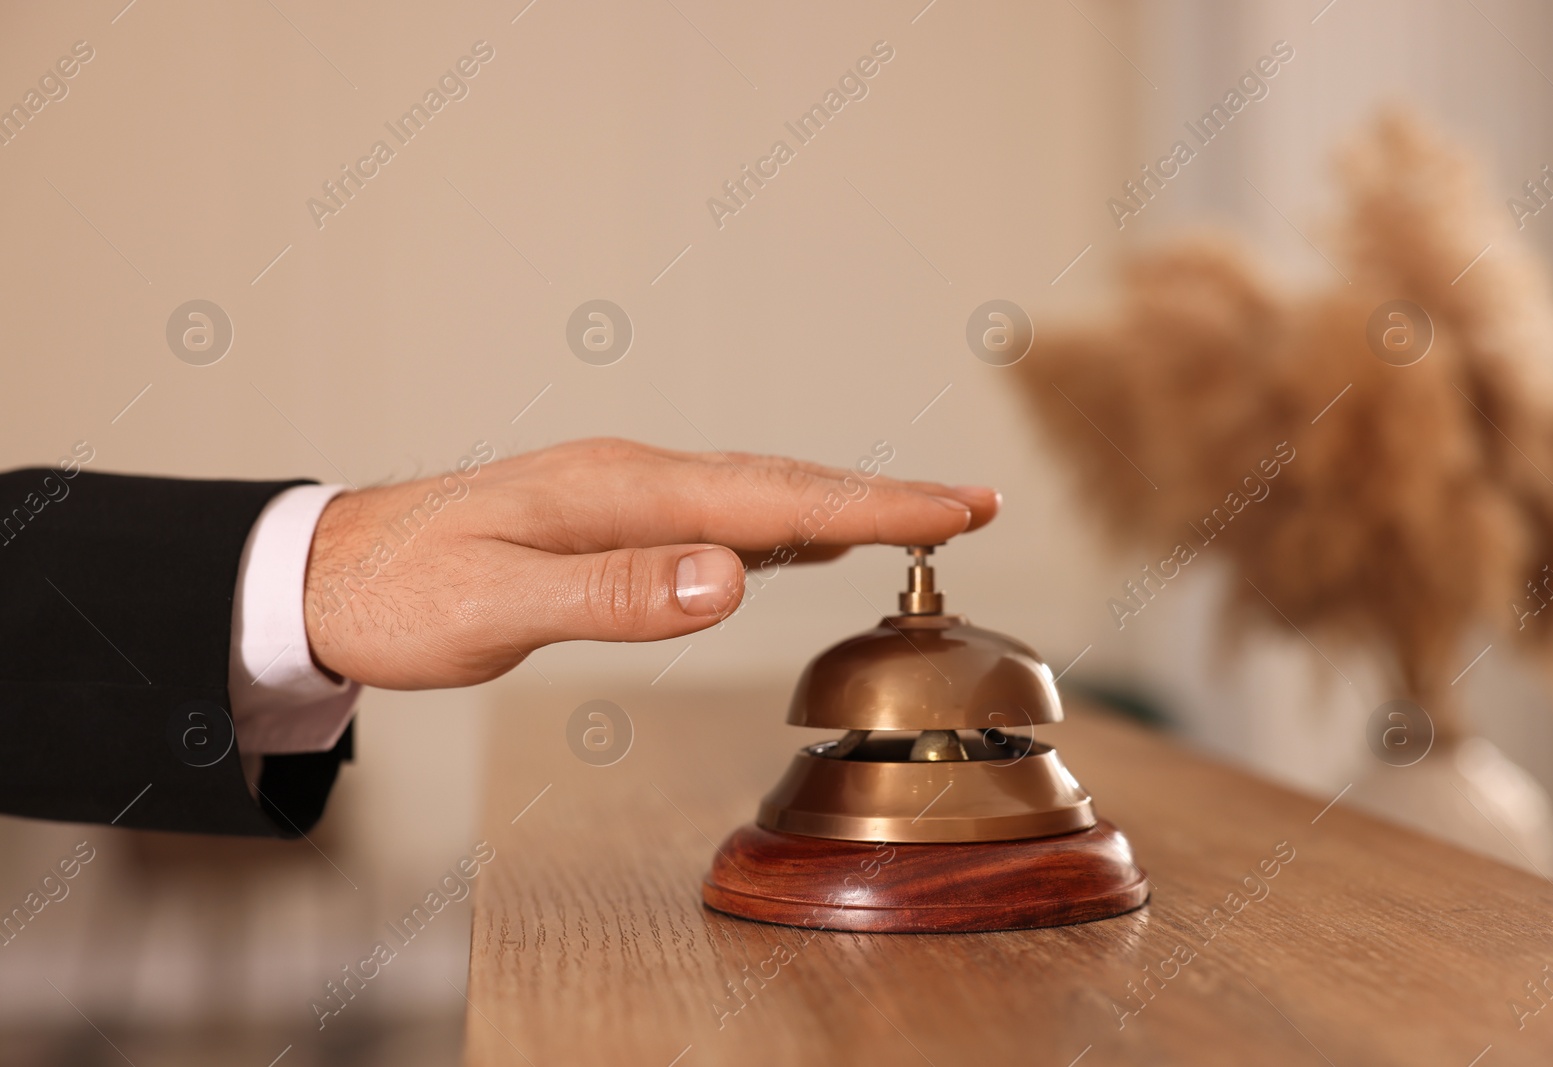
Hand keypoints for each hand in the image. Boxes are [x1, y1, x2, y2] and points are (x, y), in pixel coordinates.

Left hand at [303, 438, 999, 688]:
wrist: (328, 571)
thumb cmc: (403, 594)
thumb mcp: (495, 608)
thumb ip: (614, 594)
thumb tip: (732, 580)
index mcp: (620, 491)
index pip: (774, 499)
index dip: (874, 506)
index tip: (960, 508)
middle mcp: (634, 477)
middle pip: (783, 485)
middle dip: (884, 498)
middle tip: (976, 507)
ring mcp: (624, 492)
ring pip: (758, 495)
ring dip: (844, 505)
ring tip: (921, 516)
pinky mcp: (611, 517)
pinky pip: (721, 514)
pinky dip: (785, 524)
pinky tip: (805, 540)